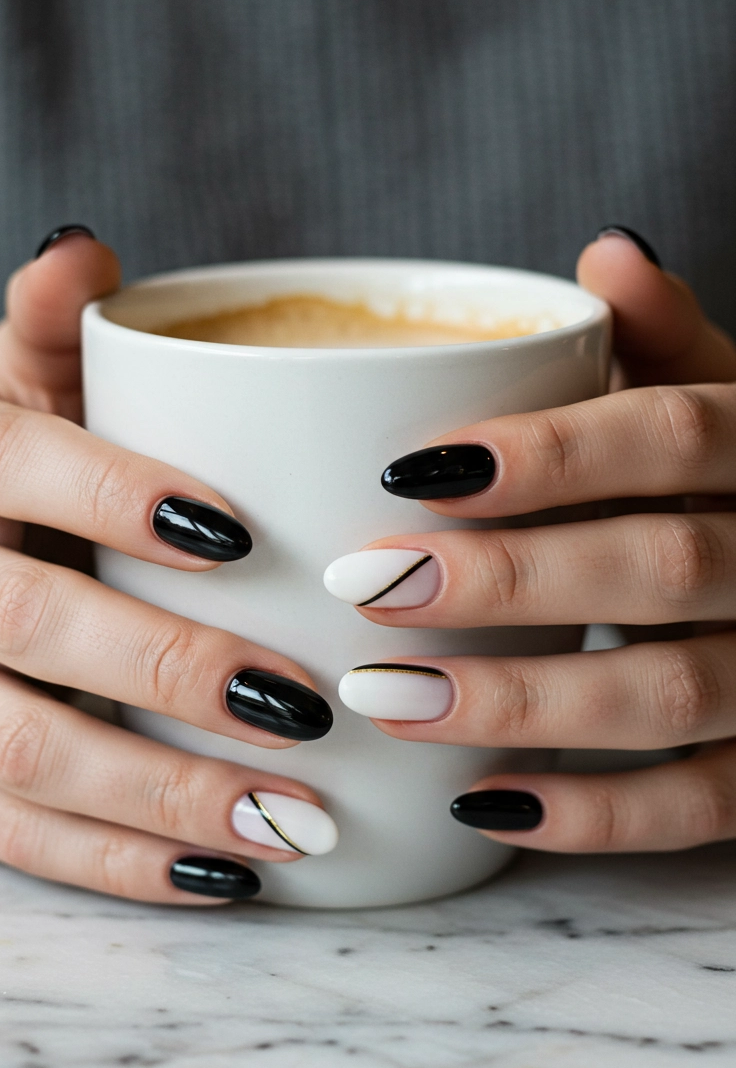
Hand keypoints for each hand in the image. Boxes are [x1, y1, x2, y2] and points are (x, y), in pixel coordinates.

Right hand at [0, 230, 336, 903]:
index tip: (238, 535)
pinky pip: (11, 840)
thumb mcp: (11, 386)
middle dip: (169, 670)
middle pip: (28, 626)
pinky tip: (229, 876)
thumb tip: (86, 247)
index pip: (13, 468)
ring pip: (19, 755)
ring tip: (295, 819)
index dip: (113, 495)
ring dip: (161, 793)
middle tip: (303, 705)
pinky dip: (120, 865)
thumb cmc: (4, 464)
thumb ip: (47, 325)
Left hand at [329, 231, 735, 853]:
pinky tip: (479, 803)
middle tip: (368, 582)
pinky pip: (701, 807)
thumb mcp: (720, 396)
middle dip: (510, 579)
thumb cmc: (733, 477)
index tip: (410, 470)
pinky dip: (593, 816)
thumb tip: (609, 251)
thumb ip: (665, 336)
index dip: (552, 454)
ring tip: (385, 695)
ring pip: (672, 694)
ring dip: (523, 702)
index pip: (676, 435)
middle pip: (664, 566)